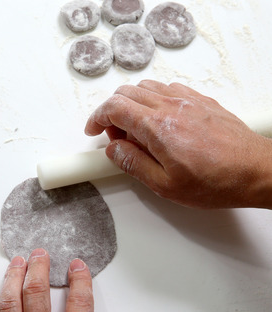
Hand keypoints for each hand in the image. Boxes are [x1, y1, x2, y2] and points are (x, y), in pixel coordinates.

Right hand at [85, 80, 271, 208]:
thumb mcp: (165, 185)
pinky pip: (168, 88)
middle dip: (111, 112)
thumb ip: (133, 164)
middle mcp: (171, 106)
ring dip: (132, 104)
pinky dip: (154, 99)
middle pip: (126, 93)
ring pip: (146, 87)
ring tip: (138, 132)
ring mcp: (187, 100)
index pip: (114, 107)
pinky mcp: (201, 100)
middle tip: (116, 137)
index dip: (96, 117)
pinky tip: (161, 122)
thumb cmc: (216, 181)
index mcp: (157, 127)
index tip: (93, 130)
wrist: (256, 171)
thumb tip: (113, 150)